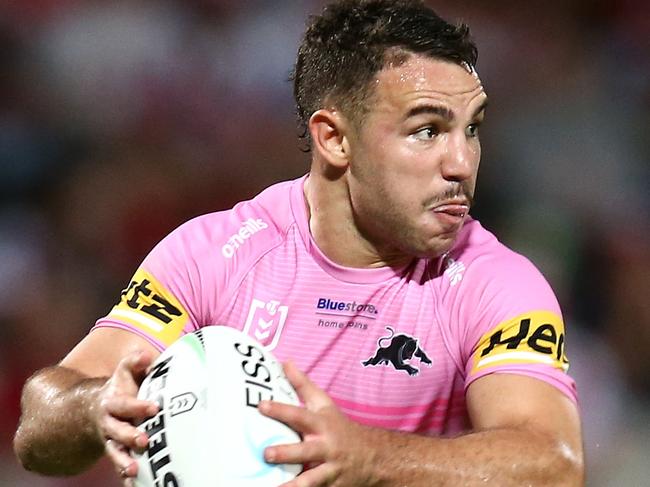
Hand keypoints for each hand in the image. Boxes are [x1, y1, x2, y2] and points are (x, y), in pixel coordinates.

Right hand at [91, 351, 158, 481]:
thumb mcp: (124, 373)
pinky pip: (120, 466)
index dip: (137, 406)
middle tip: (144, 440)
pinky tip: (136, 484)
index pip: (124, 404)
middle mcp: (109, 423)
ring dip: (124, 461)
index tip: (154, 408)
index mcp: (113, 403)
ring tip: (134, 470)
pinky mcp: (117, 453)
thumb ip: (134, 363)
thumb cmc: (120, 388)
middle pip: (118, 431)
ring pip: (116, 452)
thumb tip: (146, 355)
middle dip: (130, 436)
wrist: (93, 410)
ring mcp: (111, 440)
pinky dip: (126, 476)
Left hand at [259, 362, 376, 486]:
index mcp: (321, 425)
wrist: (372, 457)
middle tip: (266, 453)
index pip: (299, 415)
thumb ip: (302, 384)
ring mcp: (329, 470)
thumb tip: (285, 363)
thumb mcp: (324, 404)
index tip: (261, 406)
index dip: (280, 410)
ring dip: (294, 485)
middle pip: (306, 451)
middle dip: (287, 453)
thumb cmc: (339, 427)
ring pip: (311, 480)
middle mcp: (325, 448)